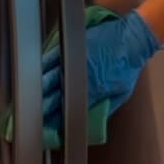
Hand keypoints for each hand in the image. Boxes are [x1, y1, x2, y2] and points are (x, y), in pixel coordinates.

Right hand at [42, 9, 161, 118]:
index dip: (58, 117)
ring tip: (31, 96)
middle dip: (44, 104)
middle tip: (34, 113)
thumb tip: (91, 116)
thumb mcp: (122, 93)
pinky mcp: (73, 46)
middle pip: (57, 92)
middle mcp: (83, 75)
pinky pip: (54, 56)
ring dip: (41, 86)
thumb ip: (105, 106)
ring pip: (52, 74)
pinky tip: (37, 72)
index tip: (48, 124)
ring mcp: (76, 59)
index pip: (71, 106)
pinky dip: (44, 65)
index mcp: (95, 89)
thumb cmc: (129, 66)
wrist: (132, 39)